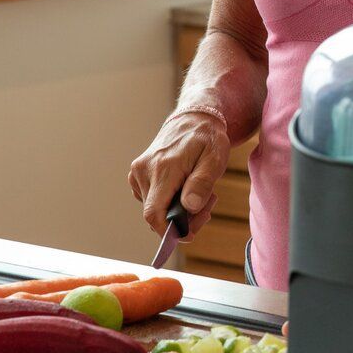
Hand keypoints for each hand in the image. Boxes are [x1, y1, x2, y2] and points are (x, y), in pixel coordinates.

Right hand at [129, 110, 229, 241]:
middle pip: (155, 214)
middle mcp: (144, 170)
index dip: (168, 231)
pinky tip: (185, 190)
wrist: (193, 118)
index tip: (189, 233)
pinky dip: (168, 202)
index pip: (153, 213)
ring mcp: (138, 172)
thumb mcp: (214, 158)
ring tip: (200, 193)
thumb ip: (202, 182)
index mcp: (163, 167)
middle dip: (182, 219)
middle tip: (207, 205)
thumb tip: (189, 207)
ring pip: (153, 208)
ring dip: (176, 211)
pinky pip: (151, 199)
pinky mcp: (137, 174)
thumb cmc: (206, 138)